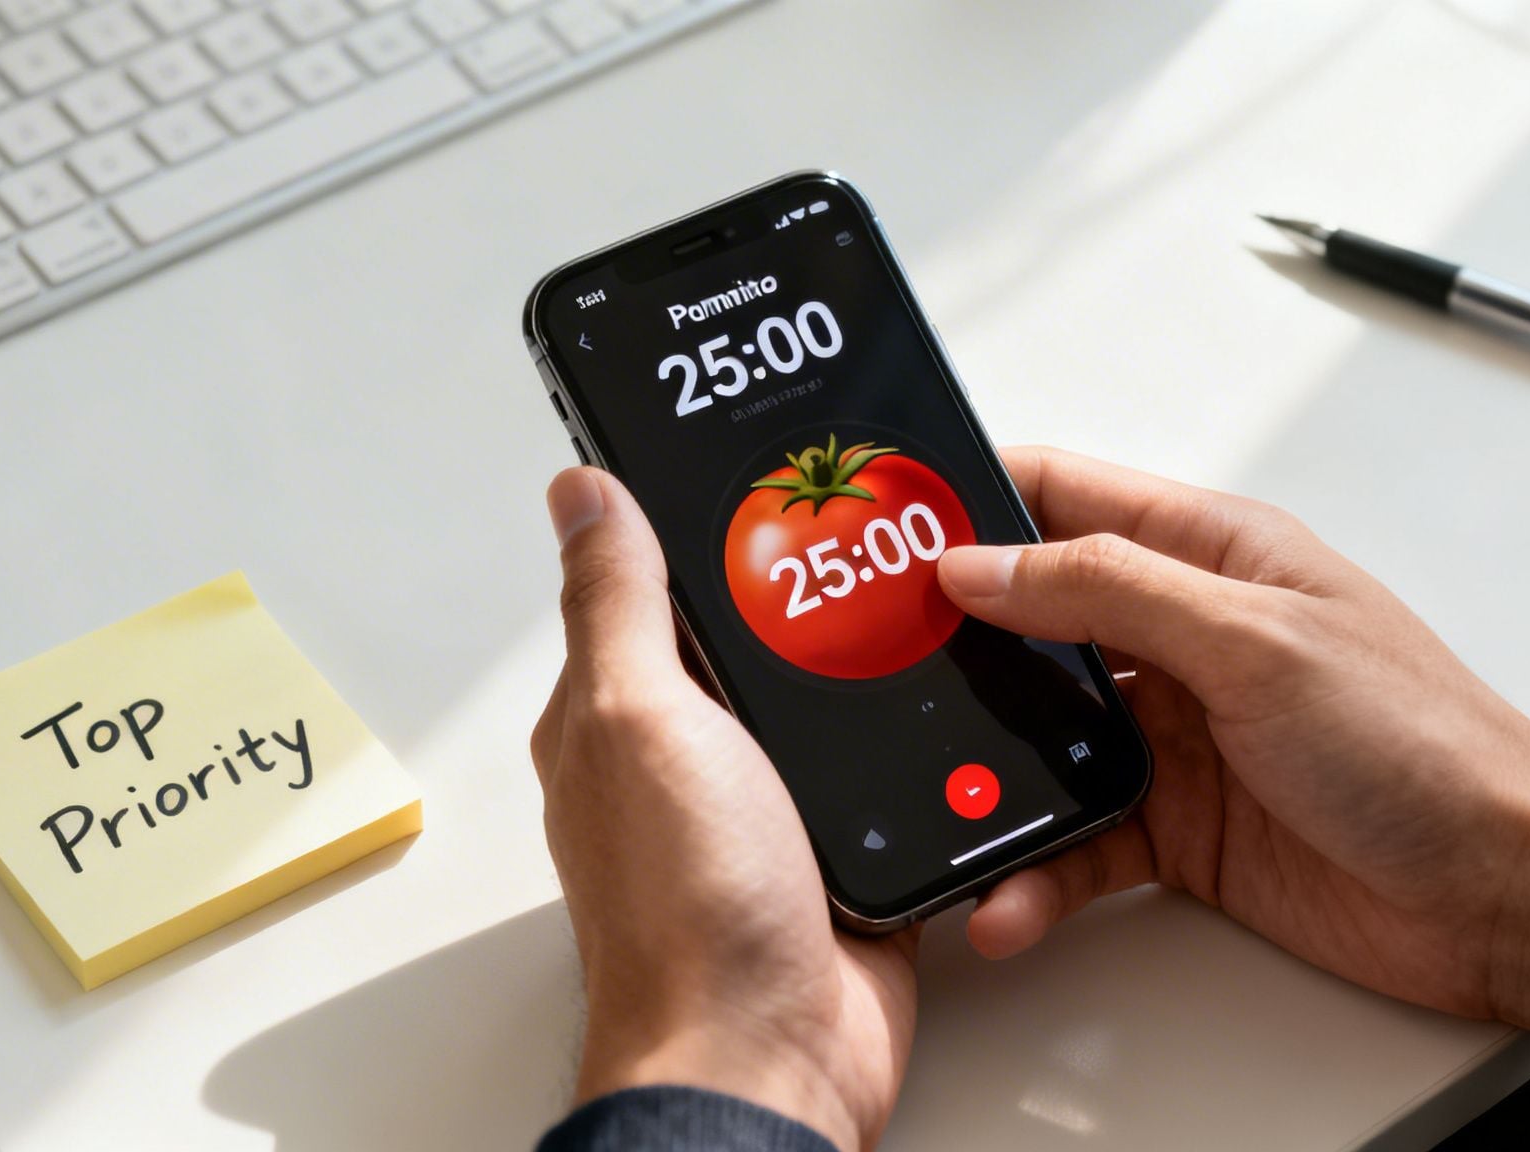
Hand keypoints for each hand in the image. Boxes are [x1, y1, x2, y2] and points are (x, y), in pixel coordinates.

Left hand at [531, 467, 918, 1151]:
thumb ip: (619, 604)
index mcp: (618, 717)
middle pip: (753, 640)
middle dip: (808, 592)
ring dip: (865, 666)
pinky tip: (946, 702)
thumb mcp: (640, 719)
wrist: (772, 1054)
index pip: (651, 588)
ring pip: (823, 702)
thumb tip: (582, 493)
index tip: (760, 469)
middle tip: (875, 527)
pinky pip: (879, 775)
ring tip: (927, 598)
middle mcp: (685, 759)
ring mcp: (764, 808)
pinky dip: (909, 746)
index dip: (701, 526)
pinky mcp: (838, 852)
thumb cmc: (688, 909)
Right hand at [938, 447, 1529, 1109]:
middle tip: (868, 673)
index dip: (971, 497)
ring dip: (988, 773)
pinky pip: (1076, 836)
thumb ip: (1111, 592)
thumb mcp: (1256, 641)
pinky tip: (1008, 896)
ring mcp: (1178, 733)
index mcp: (1215, 555)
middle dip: (952, 647)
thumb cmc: (1425, 746)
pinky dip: (1035, 868)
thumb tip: (983, 564)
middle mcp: (1187, 635)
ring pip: (1041, 737)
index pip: (1065, 494)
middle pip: (1033, 619)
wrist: (1504, 894)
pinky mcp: (1177, 827)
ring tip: (933, 803)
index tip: (885, 520)